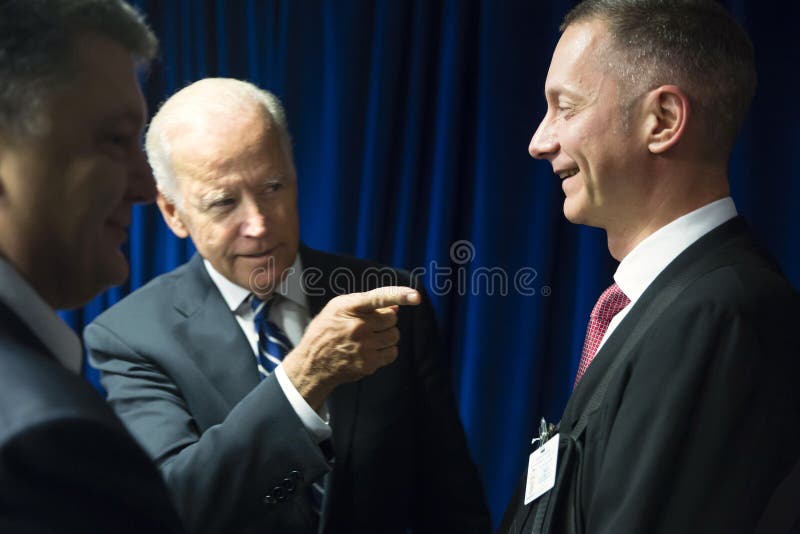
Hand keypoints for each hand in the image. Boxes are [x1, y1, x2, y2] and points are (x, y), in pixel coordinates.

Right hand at [282, 286, 420, 410]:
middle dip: (386, 321)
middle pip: (392, 319)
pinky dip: (386, 351)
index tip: (416, 296)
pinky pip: (392, 353)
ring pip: (394, 336)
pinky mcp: (368, 363)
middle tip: (371, 325)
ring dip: (387, 336)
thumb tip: (396, 307)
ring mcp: (364, 347)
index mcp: (348, 308)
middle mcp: (357, 327)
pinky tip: (371, 350)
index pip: (378, 298)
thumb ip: (366, 304)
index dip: (399, 295)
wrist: (313, 363)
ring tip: (369, 339)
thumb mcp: (338, 309)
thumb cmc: (326, 331)